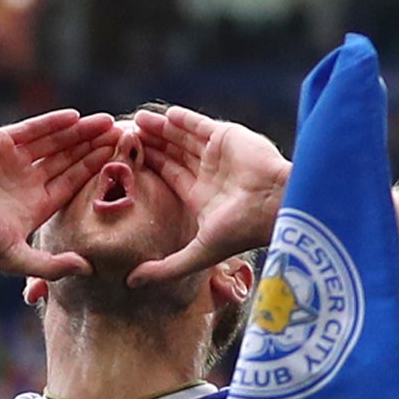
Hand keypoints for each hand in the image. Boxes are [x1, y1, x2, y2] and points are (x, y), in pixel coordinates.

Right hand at [0, 110, 116, 281]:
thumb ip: (51, 266)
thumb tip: (88, 271)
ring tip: (107, 121)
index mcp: (36, 205)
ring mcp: (15, 160)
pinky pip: (32, 129)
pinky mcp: (0, 141)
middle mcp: (28, 181)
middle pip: (70, 159)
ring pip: (55, 141)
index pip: (74, 184)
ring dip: (80, 132)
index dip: (97, 171)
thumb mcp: (14, 257)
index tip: (121, 160)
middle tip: (124, 134)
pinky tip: (76, 117)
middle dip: (95, 147)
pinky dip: (53, 122)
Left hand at [126, 106, 289, 288]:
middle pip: (173, 154)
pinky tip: (163, 114)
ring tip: (137, 120)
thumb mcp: (198, 254)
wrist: (273, 205)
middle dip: (151, 145)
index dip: (149, 167)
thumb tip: (130, 283)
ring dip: (161, 129)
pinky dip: (182, 119)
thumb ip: (165, 268)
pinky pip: (199, 125)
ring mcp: (220, 155)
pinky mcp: (227, 137)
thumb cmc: (240, 231)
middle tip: (126, 135)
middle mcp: (211, 175)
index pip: (170, 177)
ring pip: (183, 138)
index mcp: (203, 197)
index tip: (127, 159)